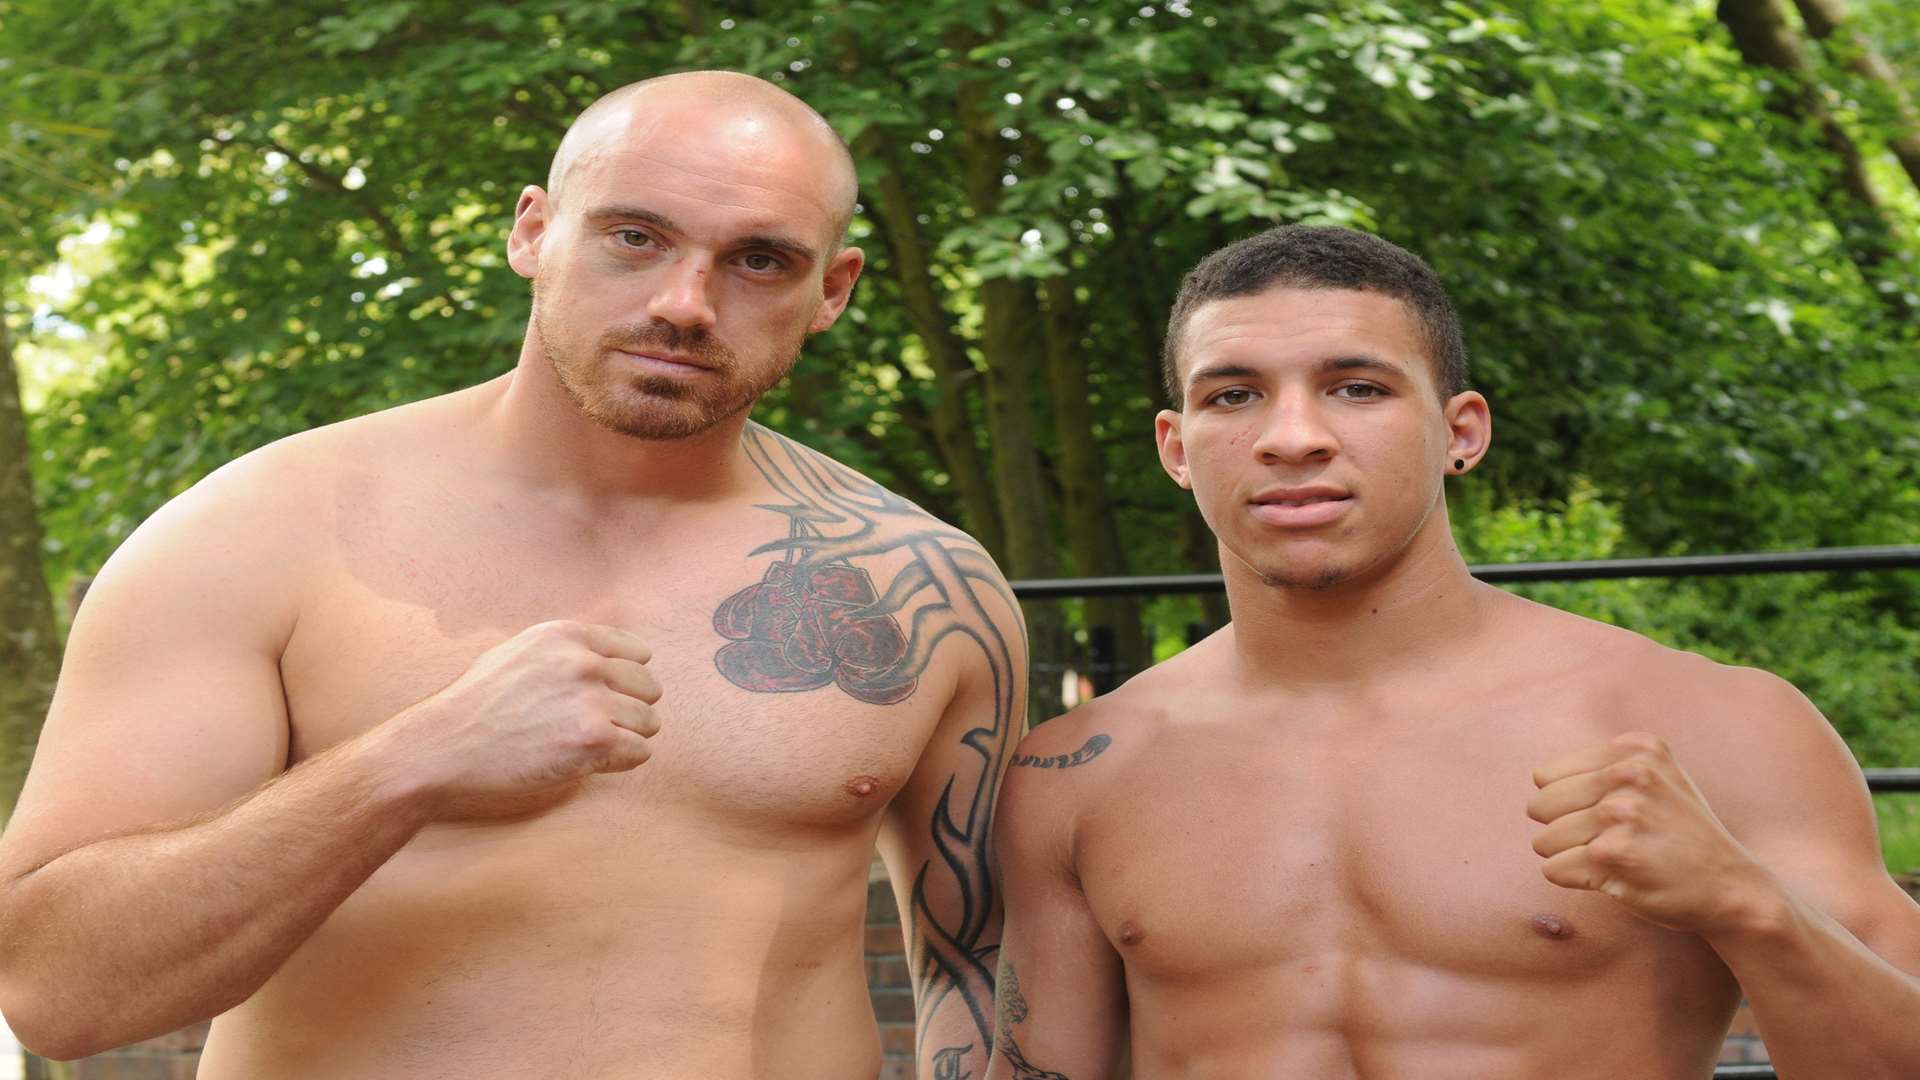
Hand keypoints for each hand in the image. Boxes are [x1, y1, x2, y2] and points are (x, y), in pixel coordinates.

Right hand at [376, 620, 661, 818]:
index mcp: (568, 635)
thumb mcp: (518, 653)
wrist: (442, 748)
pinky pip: (639, 752)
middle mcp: (584, 661)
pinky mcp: (594, 740)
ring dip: (626, 739)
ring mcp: (591, 700)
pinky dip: (620, 763)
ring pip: (649, 722)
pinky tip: (588, 763)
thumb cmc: (475, 706)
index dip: (623, 682)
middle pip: (649, 688)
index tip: (603, 699)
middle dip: (629, 710)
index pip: (638, 653)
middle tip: (594, 729)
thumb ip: (565, 651)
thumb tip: (608, 659)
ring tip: (586, 747)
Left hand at [1528, 732, 1774, 934]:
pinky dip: (1572, 879)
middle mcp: (1629, 773)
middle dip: (1560, 830)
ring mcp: (1622, 812)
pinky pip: (1555, 869)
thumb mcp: (1657, 779)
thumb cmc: (1681, 835)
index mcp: (1636, 748)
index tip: (1605, 819)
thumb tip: (1537, 777)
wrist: (1731, 887)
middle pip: (1541, 805)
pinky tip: (1612, 879)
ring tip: (1612, 861)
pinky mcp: (1615, 853)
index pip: (1546, 776)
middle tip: (1605, 844)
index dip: (1565, 804)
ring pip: (1544, 840)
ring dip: (1568, 858)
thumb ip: (1605, 767)